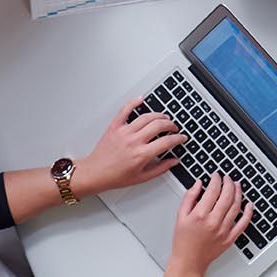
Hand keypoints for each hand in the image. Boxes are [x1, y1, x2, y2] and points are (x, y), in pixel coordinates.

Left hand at [72, 101, 188, 195]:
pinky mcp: (115, 126)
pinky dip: (134, 102)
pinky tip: (141, 99)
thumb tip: (174, 161)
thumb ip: (160, 168)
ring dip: (158, 115)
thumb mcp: (142, 177)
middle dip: (171, 125)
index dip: (178, 138)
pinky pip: (125, 110)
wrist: (95, 173)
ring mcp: (124, 132)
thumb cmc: (115, 176)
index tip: (181, 138)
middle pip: (159, 125)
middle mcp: (134, 141)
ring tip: (163, 118)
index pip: (167, 141)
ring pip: (146, 117)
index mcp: (142, 154)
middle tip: (174, 127)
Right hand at [167, 173, 251, 274]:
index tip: (216, 175)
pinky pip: (243, 224)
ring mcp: (223, 230)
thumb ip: (189, 197)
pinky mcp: (230, 238)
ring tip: (237, 185)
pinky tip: (249, 204)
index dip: (216, 179)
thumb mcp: (181, 216)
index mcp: (200, 215)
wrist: (189, 261)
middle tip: (227, 178)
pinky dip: (248, 212)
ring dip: (238, 193)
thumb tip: (198, 184)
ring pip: (236, 207)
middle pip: (227, 196)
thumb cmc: (183, 241)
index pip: (213, 190)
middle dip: (228, 183)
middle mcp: (213, 222)